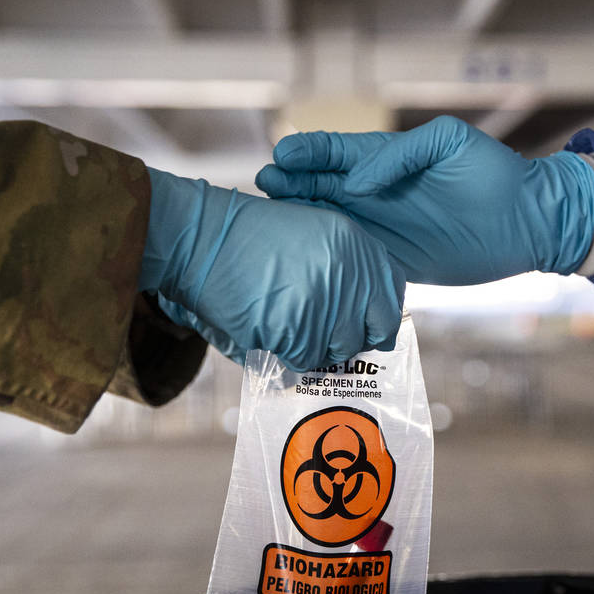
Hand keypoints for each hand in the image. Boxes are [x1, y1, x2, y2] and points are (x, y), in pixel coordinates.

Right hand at [137, 169, 404, 371]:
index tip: (370, 329)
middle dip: (349, 339)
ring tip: (286, 324)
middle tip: (321, 334)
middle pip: (370, 329)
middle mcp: (347, 271)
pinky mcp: (297, 327)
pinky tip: (269, 329)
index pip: (391, 293)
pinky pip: (305, 359)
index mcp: (355, 244)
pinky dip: (287, 353)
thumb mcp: (313, 235)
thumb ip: (348, 270)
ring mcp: (325, 300)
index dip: (382, 317)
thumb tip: (372, 321)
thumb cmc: (250, 240)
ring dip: (314, 347)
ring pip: (337, 349)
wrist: (202, 240)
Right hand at [254, 115, 593, 284]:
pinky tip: (304, 255)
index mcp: (389, 160)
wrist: (528, 223)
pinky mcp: (393, 261)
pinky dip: (328, 256)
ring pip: (331, 222)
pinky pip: (352, 258)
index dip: (310, 154)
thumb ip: (400, 154)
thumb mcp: (449, 143)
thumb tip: (359, 182)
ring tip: (273, 212)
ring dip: (303, 218)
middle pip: (324, 187)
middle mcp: (378, 193)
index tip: (282, 155)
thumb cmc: (494, 175)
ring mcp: (383, 228)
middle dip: (293, 184)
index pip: (339, 154)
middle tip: (265, 183)